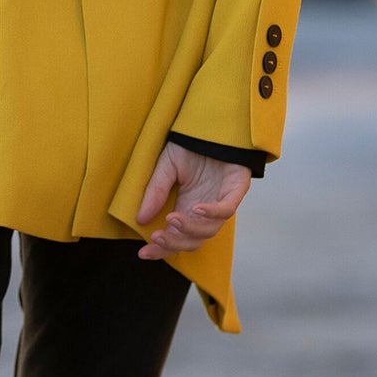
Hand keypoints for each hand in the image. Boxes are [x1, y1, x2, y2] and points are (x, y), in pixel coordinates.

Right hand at [135, 140, 250, 260]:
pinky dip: (212, 213)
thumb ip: (155, 191)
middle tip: (156, 236)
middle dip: (174, 243)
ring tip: (171, 218)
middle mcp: (205, 211)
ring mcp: (221, 201)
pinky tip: (196, 208)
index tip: (142, 252)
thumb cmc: (191, 147)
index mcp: (186, 208)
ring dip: (189, 229)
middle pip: (193, 242)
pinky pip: (226, 210)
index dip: (161, 249)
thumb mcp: (166, 166)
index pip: (175, 238)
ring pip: (209, 230)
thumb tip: (140, 219)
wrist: (211, 125)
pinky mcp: (236, 190)